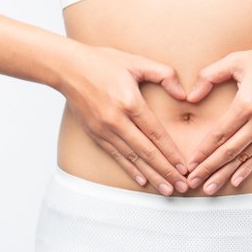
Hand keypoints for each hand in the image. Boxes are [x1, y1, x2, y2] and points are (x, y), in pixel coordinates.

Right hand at [56, 45, 190, 194]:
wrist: (68, 68)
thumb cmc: (103, 62)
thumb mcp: (136, 61)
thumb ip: (164, 74)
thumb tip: (183, 95)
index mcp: (130, 102)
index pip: (155, 133)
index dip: (171, 153)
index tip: (184, 167)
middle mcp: (116, 120)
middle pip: (146, 152)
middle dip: (166, 171)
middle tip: (182, 186)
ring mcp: (104, 129)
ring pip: (132, 158)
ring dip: (151, 176)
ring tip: (166, 189)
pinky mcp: (94, 133)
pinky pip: (116, 155)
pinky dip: (130, 169)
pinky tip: (142, 180)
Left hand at [183, 40, 251, 194]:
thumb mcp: (236, 60)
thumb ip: (209, 75)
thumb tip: (191, 97)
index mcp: (247, 104)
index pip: (220, 134)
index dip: (203, 151)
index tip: (190, 164)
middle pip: (230, 151)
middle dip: (209, 169)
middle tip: (192, 182)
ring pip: (244, 157)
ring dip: (225, 174)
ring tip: (209, 188)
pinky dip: (247, 168)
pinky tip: (235, 181)